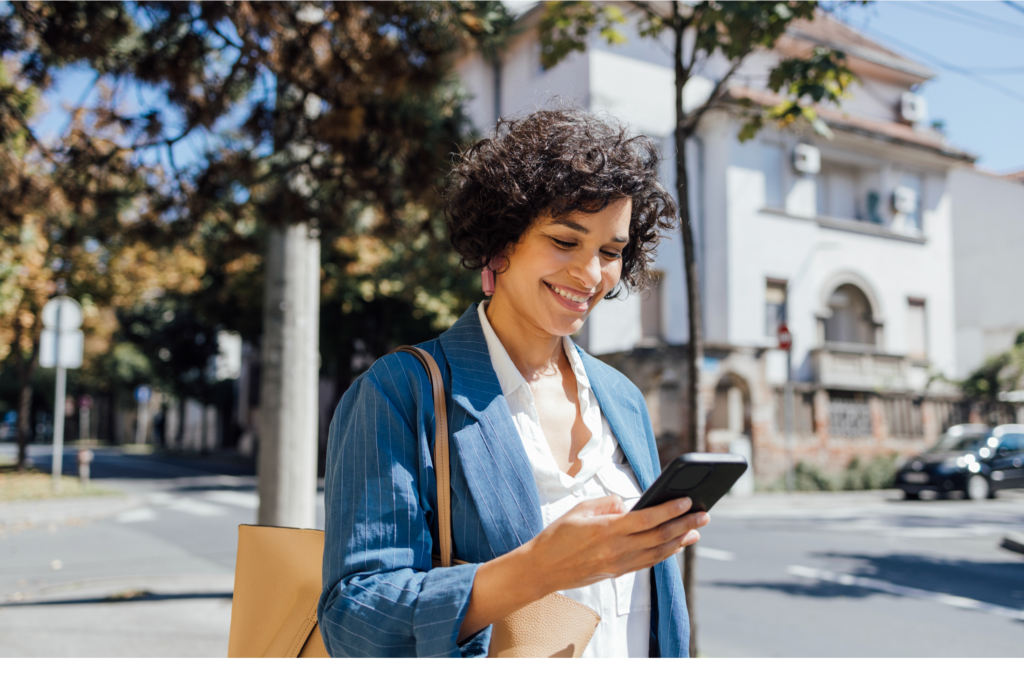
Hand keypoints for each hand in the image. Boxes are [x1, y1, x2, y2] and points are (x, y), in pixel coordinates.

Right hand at [524, 495, 709, 594]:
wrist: (542, 568)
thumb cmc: (558, 535)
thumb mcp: (580, 509)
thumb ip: (607, 504)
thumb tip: (628, 505)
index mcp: (607, 530)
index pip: (647, 519)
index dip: (670, 510)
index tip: (687, 500)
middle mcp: (617, 549)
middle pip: (659, 536)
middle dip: (685, 524)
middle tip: (704, 515)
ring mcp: (619, 564)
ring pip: (658, 552)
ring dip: (680, 541)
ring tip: (696, 531)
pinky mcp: (618, 572)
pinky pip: (648, 562)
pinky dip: (665, 553)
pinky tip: (675, 546)